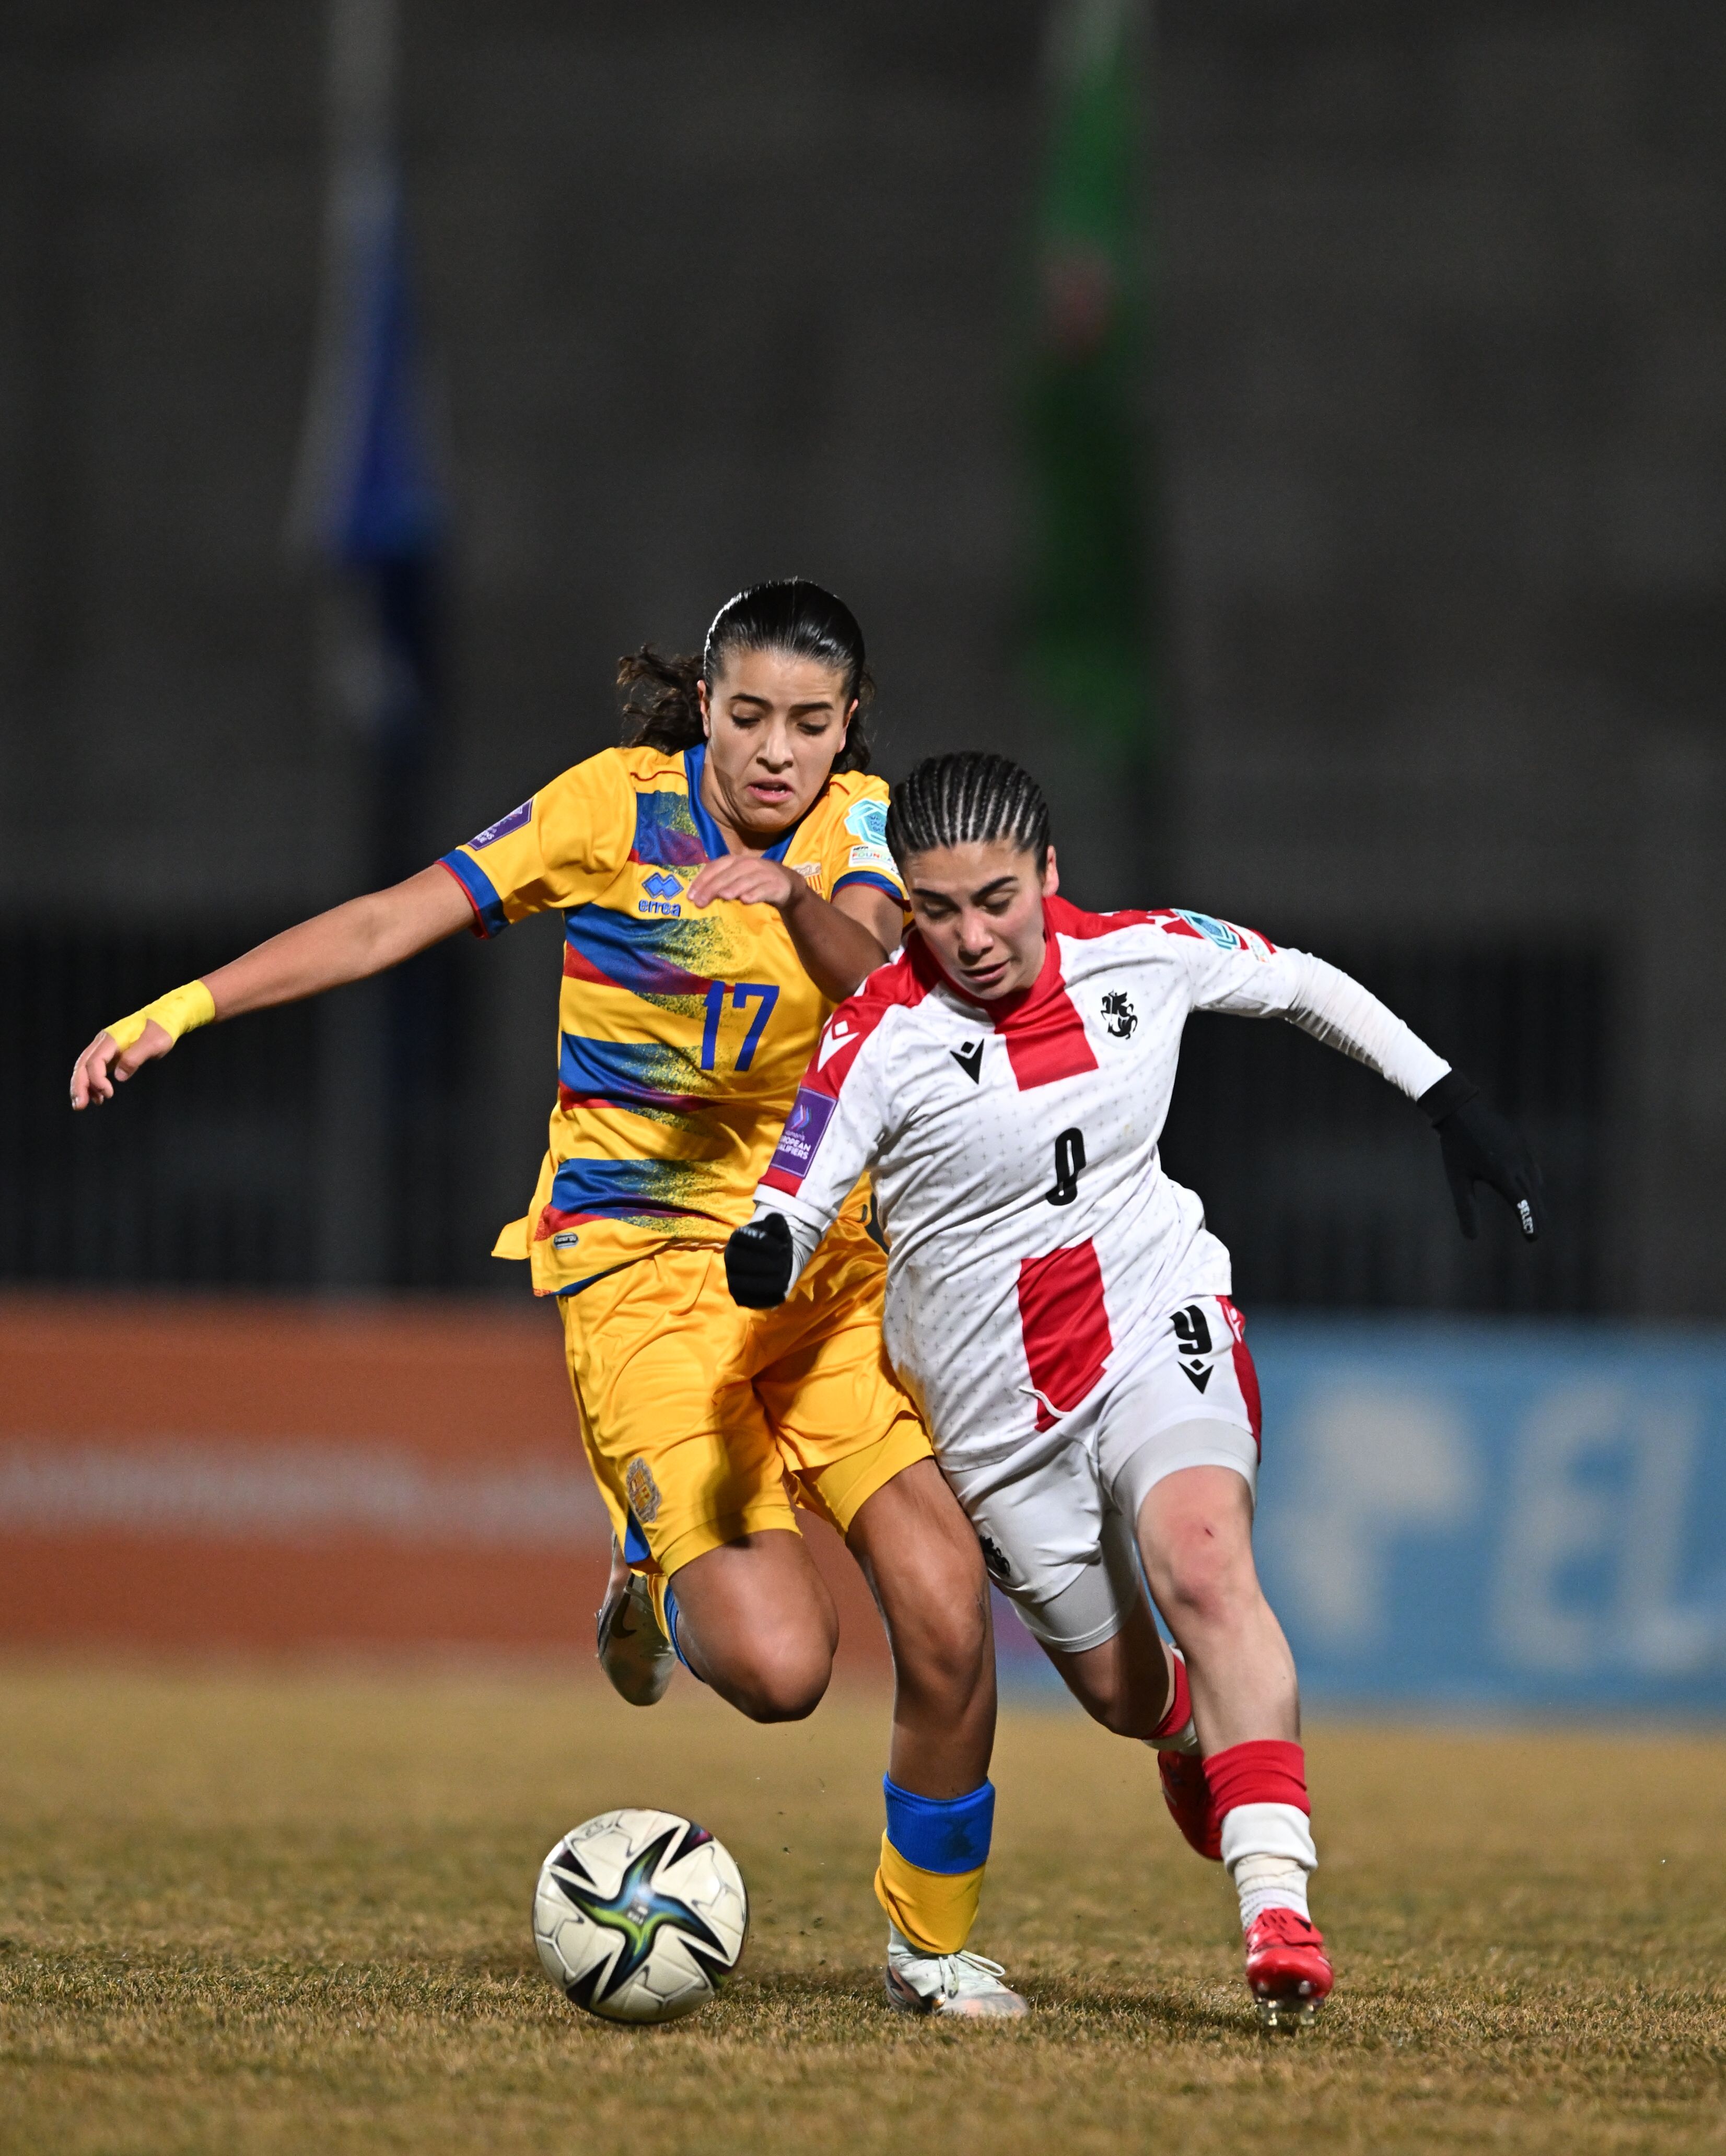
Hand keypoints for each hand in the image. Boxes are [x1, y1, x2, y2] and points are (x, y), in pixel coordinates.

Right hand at [69, 1020, 174, 1109]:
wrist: (164, 1018)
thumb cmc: (160, 1030)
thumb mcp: (153, 1044)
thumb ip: (135, 1058)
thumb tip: (119, 1076)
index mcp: (112, 1039)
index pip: (95, 1061)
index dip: (97, 1079)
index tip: (109, 1094)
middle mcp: (103, 1043)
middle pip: (83, 1065)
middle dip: (79, 1086)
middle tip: (79, 1106)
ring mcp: (105, 1048)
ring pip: (85, 1068)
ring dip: (83, 1086)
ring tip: (84, 1104)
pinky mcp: (110, 1054)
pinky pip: (95, 1069)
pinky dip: (93, 1083)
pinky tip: (98, 1096)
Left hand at [687, 854, 806, 914]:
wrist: (786, 884)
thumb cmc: (754, 881)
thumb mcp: (736, 877)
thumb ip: (718, 882)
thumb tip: (696, 893)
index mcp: (735, 860)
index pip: (715, 867)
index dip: (702, 880)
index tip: (691, 896)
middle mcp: (748, 864)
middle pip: (728, 875)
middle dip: (712, 888)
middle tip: (700, 903)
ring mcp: (763, 874)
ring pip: (746, 880)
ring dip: (734, 887)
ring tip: (723, 896)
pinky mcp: (776, 885)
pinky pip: (764, 890)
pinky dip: (755, 894)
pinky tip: (746, 900)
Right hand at [725, 1212, 794, 1307]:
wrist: (772, 1261)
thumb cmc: (774, 1242)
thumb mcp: (777, 1229)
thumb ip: (777, 1223)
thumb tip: (774, 1220)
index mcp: (736, 1239)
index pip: (742, 1239)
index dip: (764, 1245)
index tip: (782, 1247)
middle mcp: (729, 1259)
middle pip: (743, 1263)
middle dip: (768, 1264)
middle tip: (785, 1264)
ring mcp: (733, 1279)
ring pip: (745, 1285)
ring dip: (769, 1281)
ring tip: (784, 1276)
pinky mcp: (740, 1297)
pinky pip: (751, 1301)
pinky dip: (768, 1297)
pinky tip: (781, 1290)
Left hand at [1419, 1070, 1545, 1240]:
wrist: (1461, 1110)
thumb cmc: (1455, 1147)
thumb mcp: (1458, 1179)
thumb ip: (1466, 1208)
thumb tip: (1471, 1237)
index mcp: (1502, 1174)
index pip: (1522, 1205)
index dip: (1530, 1223)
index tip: (1533, 1238)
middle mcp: (1517, 1164)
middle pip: (1533, 1196)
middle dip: (1536, 1216)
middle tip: (1536, 1234)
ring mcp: (1522, 1152)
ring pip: (1535, 1182)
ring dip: (1536, 1200)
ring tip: (1535, 1216)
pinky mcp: (1521, 1143)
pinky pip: (1533, 1167)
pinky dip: (1534, 1182)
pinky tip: (1531, 1189)